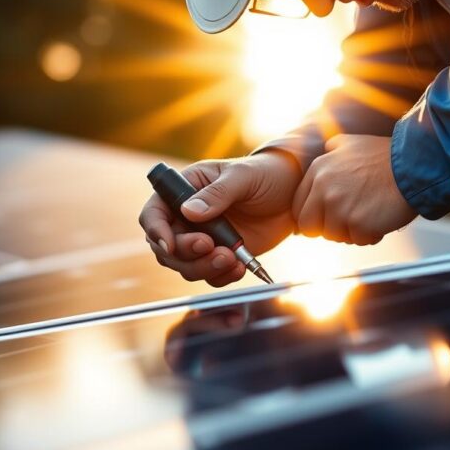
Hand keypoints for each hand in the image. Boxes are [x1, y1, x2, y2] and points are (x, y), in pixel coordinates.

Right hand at [138, 151, 300, 286]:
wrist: (294, 194)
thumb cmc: (266, 174)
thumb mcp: (243, 177)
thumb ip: (217, 193)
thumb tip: (189, 211)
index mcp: (185, 189)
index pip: (155, 213)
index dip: (156, 230)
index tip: (170, 244)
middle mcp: (188, 217)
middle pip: (166, 247)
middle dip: (186, 253)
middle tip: (212, 247)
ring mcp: (204, 238)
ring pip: (186, 265)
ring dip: (204, 268)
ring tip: (231, 258)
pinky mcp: (221, 254)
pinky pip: (211, 274)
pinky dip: (222, 276)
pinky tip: (240, 267)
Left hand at [291, 134, 416, 244]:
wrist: (415, 165)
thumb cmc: (386, 156)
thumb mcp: (350, 143)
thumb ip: (330, 152)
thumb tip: (320, 161)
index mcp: (318, 170)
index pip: (298, 207)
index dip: (313, 216)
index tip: (328, 217)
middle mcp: (323, 188)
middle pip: (310, 227)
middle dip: (328, 227)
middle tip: (349, 220)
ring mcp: (339, 207)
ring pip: (334, 236)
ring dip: (352, 231)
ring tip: (370, 213)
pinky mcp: (357, 223)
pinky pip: (358, 240)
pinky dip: (370, 235)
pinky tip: (381, 218)